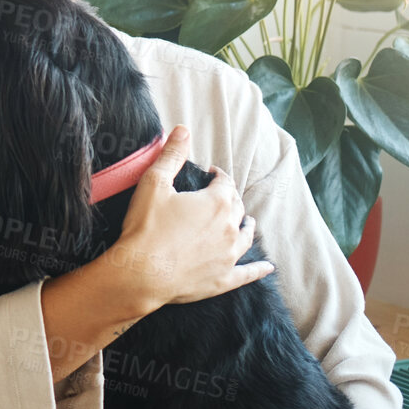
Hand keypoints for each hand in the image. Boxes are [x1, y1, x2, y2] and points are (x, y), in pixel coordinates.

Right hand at [109, 124, 274, 311]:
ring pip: (246, 237)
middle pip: (238, 208)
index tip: (211, 174)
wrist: (141, 273)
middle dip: (232, 200)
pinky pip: (248, 273)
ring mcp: (229, 255)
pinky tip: (267, 268)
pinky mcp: (223, 279)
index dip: (219, 176)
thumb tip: (183, 130)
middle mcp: (230, 228)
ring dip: (247, 228)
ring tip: (248, 223)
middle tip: (222, 197)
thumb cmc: (146, 228)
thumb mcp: (153, 184)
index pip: (225, 183)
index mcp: (217, 202)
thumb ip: (171, 155)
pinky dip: (258, 269)